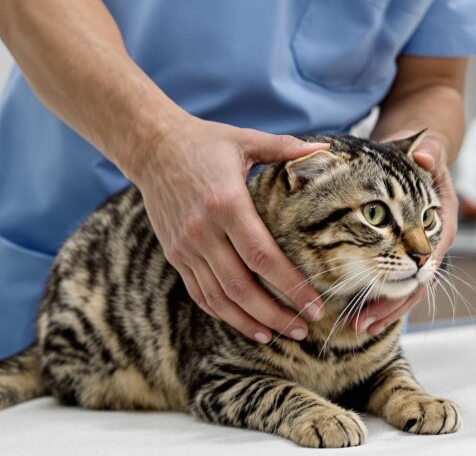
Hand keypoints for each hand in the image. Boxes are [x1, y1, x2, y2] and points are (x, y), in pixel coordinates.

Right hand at [131, 113, 328, 342]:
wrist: (151, 147)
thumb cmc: (205, 142)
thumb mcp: (245, 140)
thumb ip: (285, 148)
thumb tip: (324, 149)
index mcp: (226, 204)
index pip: (263, 257)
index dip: (291, 286)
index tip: (314, 304)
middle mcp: (203, 231)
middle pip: (242, 287)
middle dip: (276, 314)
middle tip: (305, 329)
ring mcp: (185, 247)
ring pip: (219, 298)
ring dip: (250, 322)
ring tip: (280, 335)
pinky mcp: (175, 255)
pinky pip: (200, 294)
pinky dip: (224, 314)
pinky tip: (248, 325)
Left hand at [351, 131, 458, 334]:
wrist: (419, 157)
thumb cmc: (423, 154)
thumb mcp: (428, 149)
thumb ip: (429, 151)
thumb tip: (422, 155)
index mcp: (442, 222)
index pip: (429, 256)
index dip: (409, 276)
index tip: (386, 287)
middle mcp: (432, 243)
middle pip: (416, 284)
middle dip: (389, 305)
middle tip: (362, 322)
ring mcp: (418, 253)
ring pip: (405, 290)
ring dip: (382, 309)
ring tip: (357, 326)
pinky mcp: (403, 255)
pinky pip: (395, 283)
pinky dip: (378, 299)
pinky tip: (360, 313)